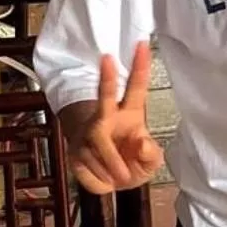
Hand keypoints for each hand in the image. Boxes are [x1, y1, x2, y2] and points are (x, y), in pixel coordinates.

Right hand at [66, 41, 164, 194]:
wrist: (109, 178)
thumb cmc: (132, 160)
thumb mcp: (150, 161)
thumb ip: (152, 155)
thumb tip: (141, 143)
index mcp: (130, 113)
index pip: (136, 87)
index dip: (140, 67)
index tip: (142, 45)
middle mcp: (106, 118)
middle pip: (104, 97)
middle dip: (106, 77)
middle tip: (107, 58)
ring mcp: (87, 134)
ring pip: (100, 148)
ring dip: (113, 168)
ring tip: (121, 176)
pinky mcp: (74, 152)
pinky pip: (89, 170)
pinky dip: (101, 181)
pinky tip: (105, 177)